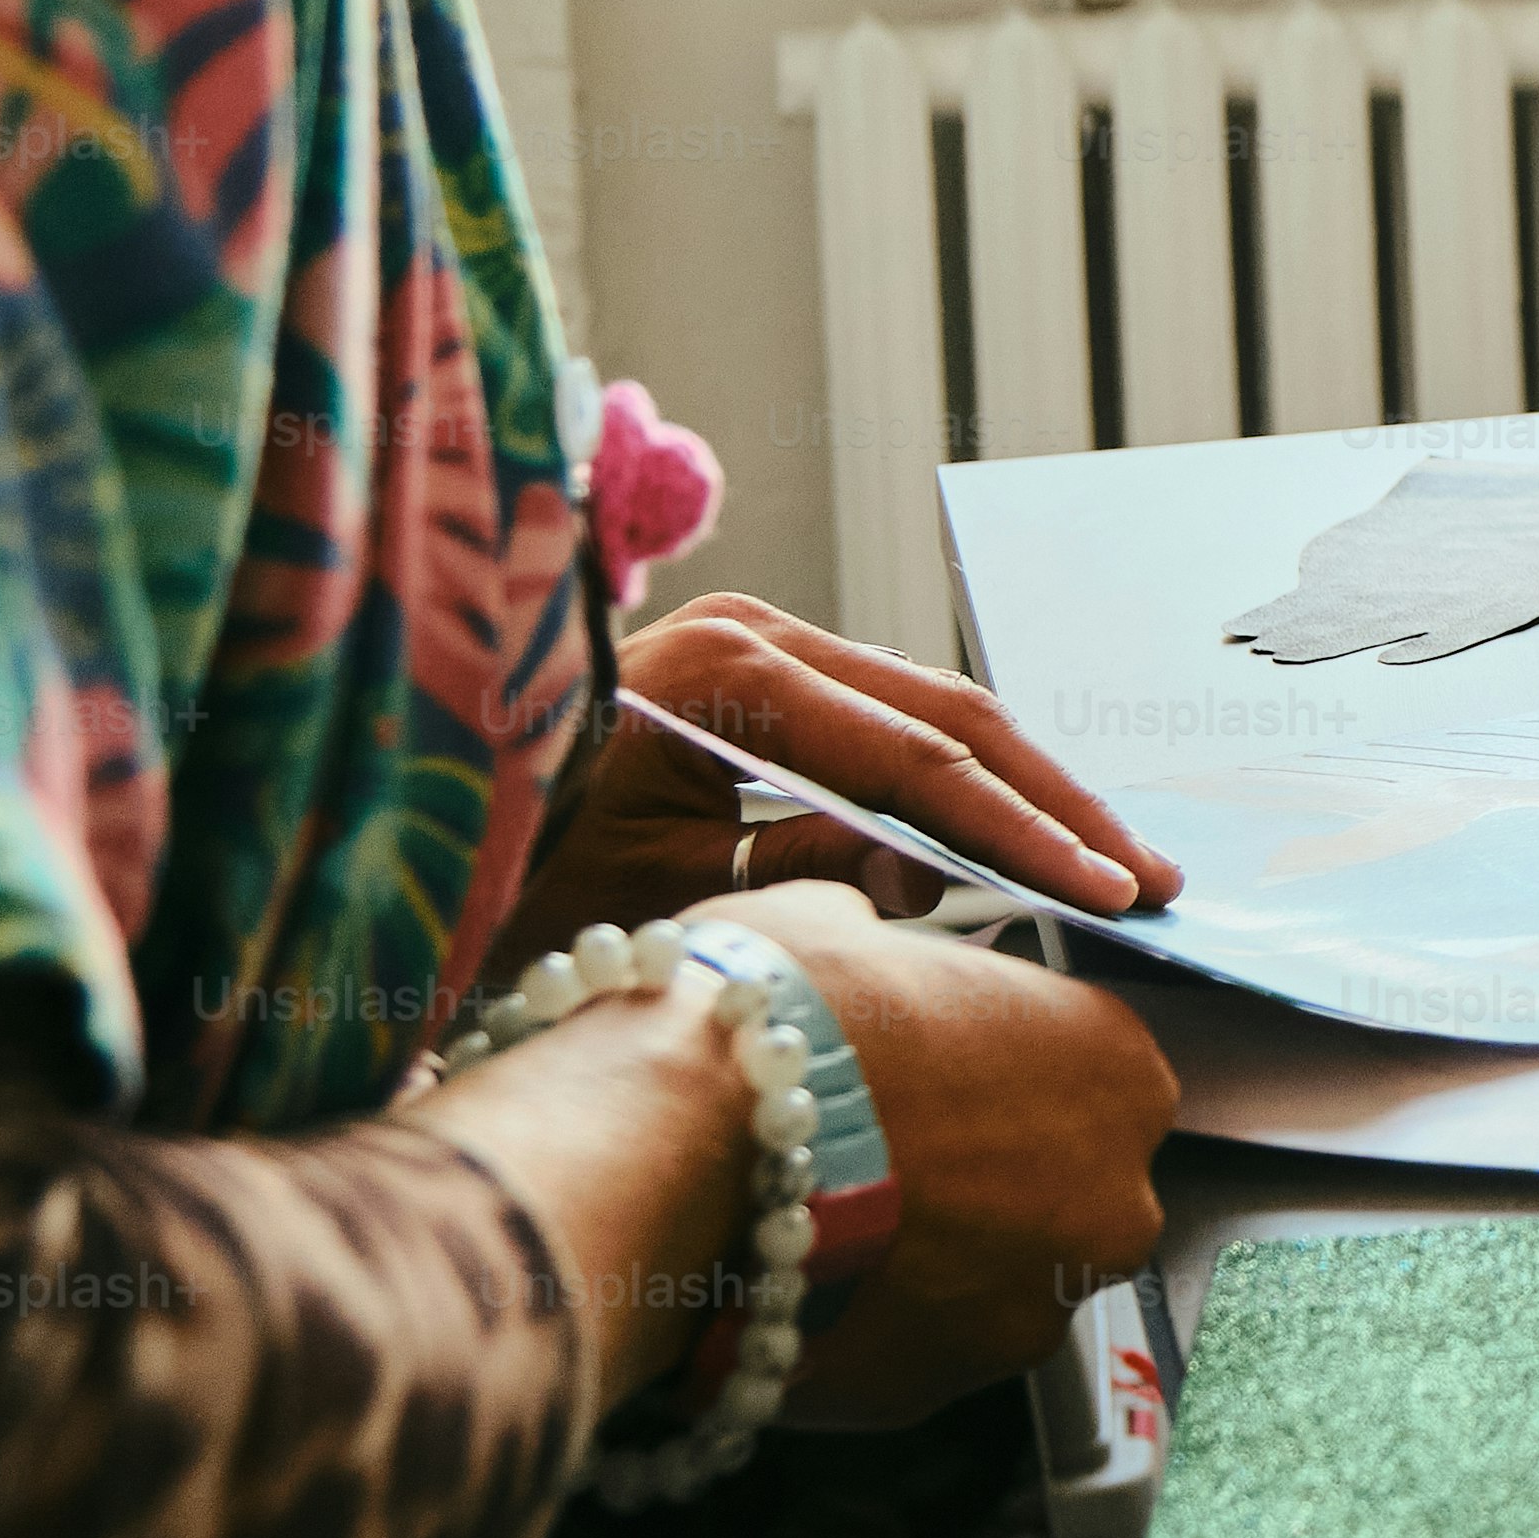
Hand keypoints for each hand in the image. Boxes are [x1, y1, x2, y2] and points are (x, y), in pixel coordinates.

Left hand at [512, 593, 1175, 930]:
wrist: (392, 819)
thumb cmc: (497, 881)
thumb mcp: (652, 902)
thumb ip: (800, 879)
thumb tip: (927, 877)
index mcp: (723, 676)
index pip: (916, 759)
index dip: (1023, 831)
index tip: (1108, 892)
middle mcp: (749, 634)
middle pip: (947, 715)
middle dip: (1053, 802)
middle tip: (1146, 876)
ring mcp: (751, 641)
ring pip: (926, 711)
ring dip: (1017, 789)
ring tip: (1104, 860)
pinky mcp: (750, 671)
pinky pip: (879, 721)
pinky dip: (952, 779)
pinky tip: (1011, 831)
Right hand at [715, 886, 1178, 1425]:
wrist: (669, 1154)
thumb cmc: (772, 1023)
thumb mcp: (845, 925)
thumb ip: (900, 948)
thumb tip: (873, 940)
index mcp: (1118, 1070)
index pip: (1093, 1066)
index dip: (1012, 1061)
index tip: (949, 1066)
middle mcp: (1107, 1204)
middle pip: (1064, 1184)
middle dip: (989, 1168)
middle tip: (884, 1139)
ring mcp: (1028, 1313)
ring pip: (996, 1276)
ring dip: (933, 1250)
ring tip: (829, 1208)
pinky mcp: (939, 1393)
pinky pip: (917, 1345)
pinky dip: (872, 1316)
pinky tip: (800, 1268)